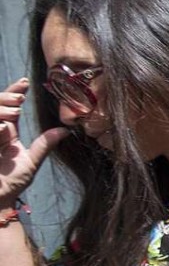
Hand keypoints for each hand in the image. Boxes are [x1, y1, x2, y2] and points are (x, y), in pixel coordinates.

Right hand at [0, 78, 69, 206]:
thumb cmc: (12, 182)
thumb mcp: (31, 161)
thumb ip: (44, 144)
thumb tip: (65, 131)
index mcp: (6, 132)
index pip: (8, 107)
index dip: (14, 93)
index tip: (25, 83)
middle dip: (6, 98)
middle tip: (20, 99)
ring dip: (1, 111)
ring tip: (14, 115)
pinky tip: (2, 127)